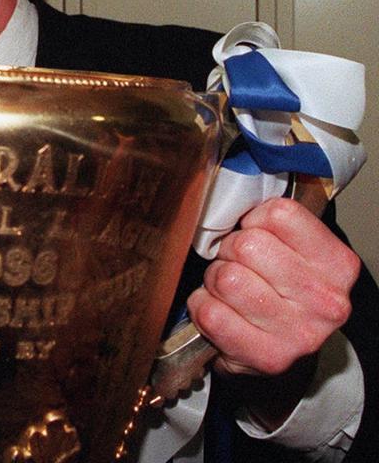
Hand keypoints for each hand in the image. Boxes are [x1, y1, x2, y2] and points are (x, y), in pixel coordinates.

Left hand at [188, 197, 359, 378]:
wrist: (286, 352)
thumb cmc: (282, 290)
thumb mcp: (294, 250)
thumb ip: (274, 220)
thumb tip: (235, 182)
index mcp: (337, 264)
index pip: (279, 213)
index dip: (253, 221)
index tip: (256, 235)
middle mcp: (326, 300)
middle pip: (246, 244)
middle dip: (229, 253)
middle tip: (238, 268)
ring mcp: (299, 333)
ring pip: (225, 277)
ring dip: (214, 281)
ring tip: (229, 292)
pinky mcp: (266, 357)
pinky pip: (210, 311)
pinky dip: (203, 307)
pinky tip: (220, 312)